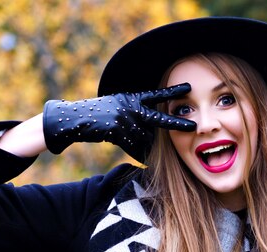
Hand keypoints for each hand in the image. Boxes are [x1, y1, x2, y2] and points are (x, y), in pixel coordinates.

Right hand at [42, 83, 195, 160]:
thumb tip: (151, 135)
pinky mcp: (117, 129)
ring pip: (142, 137)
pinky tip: (126, 146)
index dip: (172, 91)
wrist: (74, 119)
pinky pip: (132, 144)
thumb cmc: (97, 115)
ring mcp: (124, 118)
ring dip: (138, 141)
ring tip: (123, 136)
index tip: (188, 88)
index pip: (156, 95)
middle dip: (175, 122)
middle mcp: (130, 106)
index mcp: (132, 98)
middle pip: (158, 118)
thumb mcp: (117, 108)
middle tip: (192, 126)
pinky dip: (132, 149)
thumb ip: (134, 116)